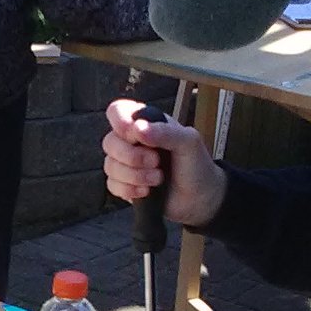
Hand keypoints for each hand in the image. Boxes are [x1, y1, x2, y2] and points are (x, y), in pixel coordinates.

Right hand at [103, 99, 226, 227]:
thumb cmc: (196, 165)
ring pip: (110, 166)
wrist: (201, 198)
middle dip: (132, 156)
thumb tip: (138, 128)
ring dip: (134, 175)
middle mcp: (132, 142)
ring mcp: (126, 164)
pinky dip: (130, 189)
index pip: (118, 112)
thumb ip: (165, 131)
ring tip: (158, 179)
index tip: (135, 135)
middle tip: (156, 162)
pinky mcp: (124, 185)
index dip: (120, 122)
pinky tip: (147, 191)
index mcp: (146, 124)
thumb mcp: (189, 142)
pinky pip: (112, 185)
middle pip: (109, 142)